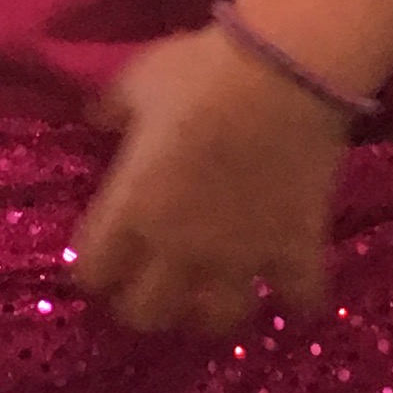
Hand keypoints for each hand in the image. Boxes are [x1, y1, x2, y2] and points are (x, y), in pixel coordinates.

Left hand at [72, 22, 348, 332]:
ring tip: (219, 293)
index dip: (96, 270)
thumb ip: (111, 109)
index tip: (105, 259)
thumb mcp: (138, 80)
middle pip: (146, 315)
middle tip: (156, 285)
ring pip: (218, 321)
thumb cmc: (202, 71)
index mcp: (132, 209)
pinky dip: (297, 298)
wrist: (285, 71)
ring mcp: (240, 257)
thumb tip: (99, 119)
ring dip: (214, 310)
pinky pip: (300, 300)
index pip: (92, 274)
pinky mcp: (294, 250)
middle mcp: (178, 248)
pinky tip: (292, 285)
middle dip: (146, 304)